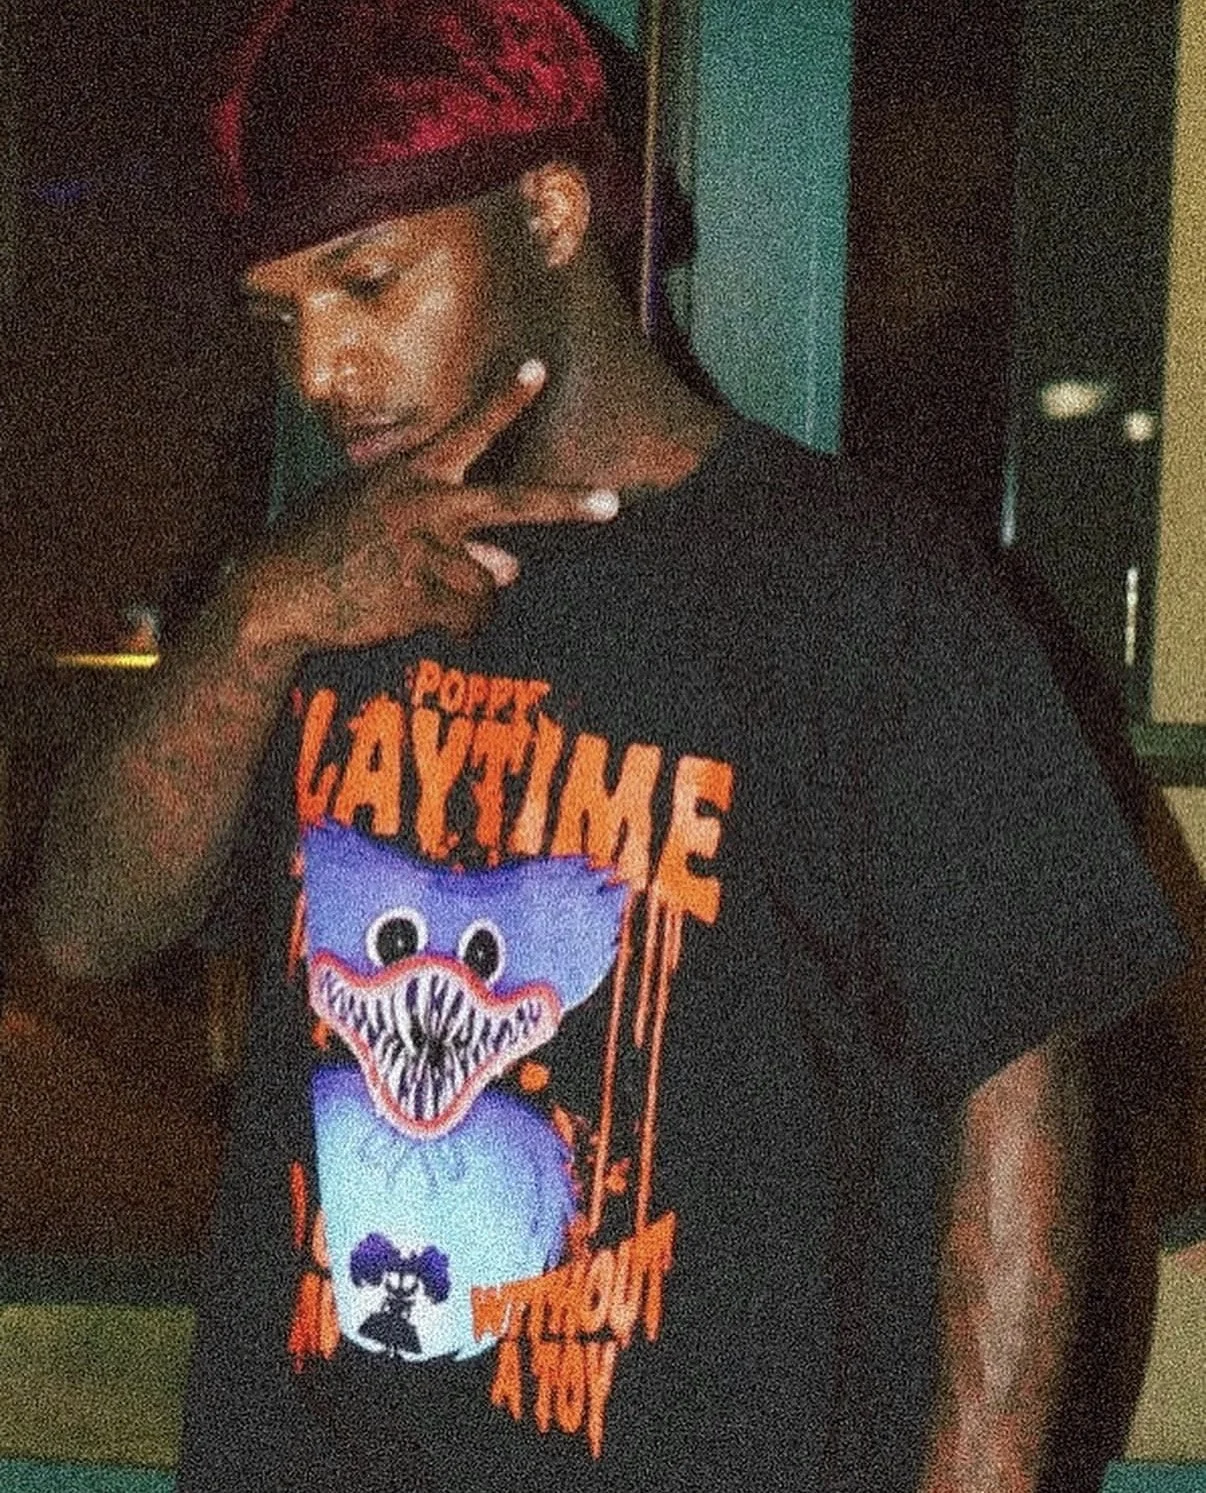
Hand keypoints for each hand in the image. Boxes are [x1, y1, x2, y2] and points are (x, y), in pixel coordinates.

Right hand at [248, 361, 618, 649]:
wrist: (275, 593)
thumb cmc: (323, 546)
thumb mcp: (373, 513)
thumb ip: (444, 528)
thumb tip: (511, 567)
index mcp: (409, 475)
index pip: (466, 431)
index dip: (504, 401)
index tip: (539, 369)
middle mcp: (422, 507)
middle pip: (511, 503)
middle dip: (564, 504)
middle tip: (613, 504)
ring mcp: (422, 553)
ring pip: (490, 581)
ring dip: (472, 597)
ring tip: (425, 596)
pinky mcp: (418, 598)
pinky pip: (470, 619)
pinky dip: (459, 627)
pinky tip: (420, 622)